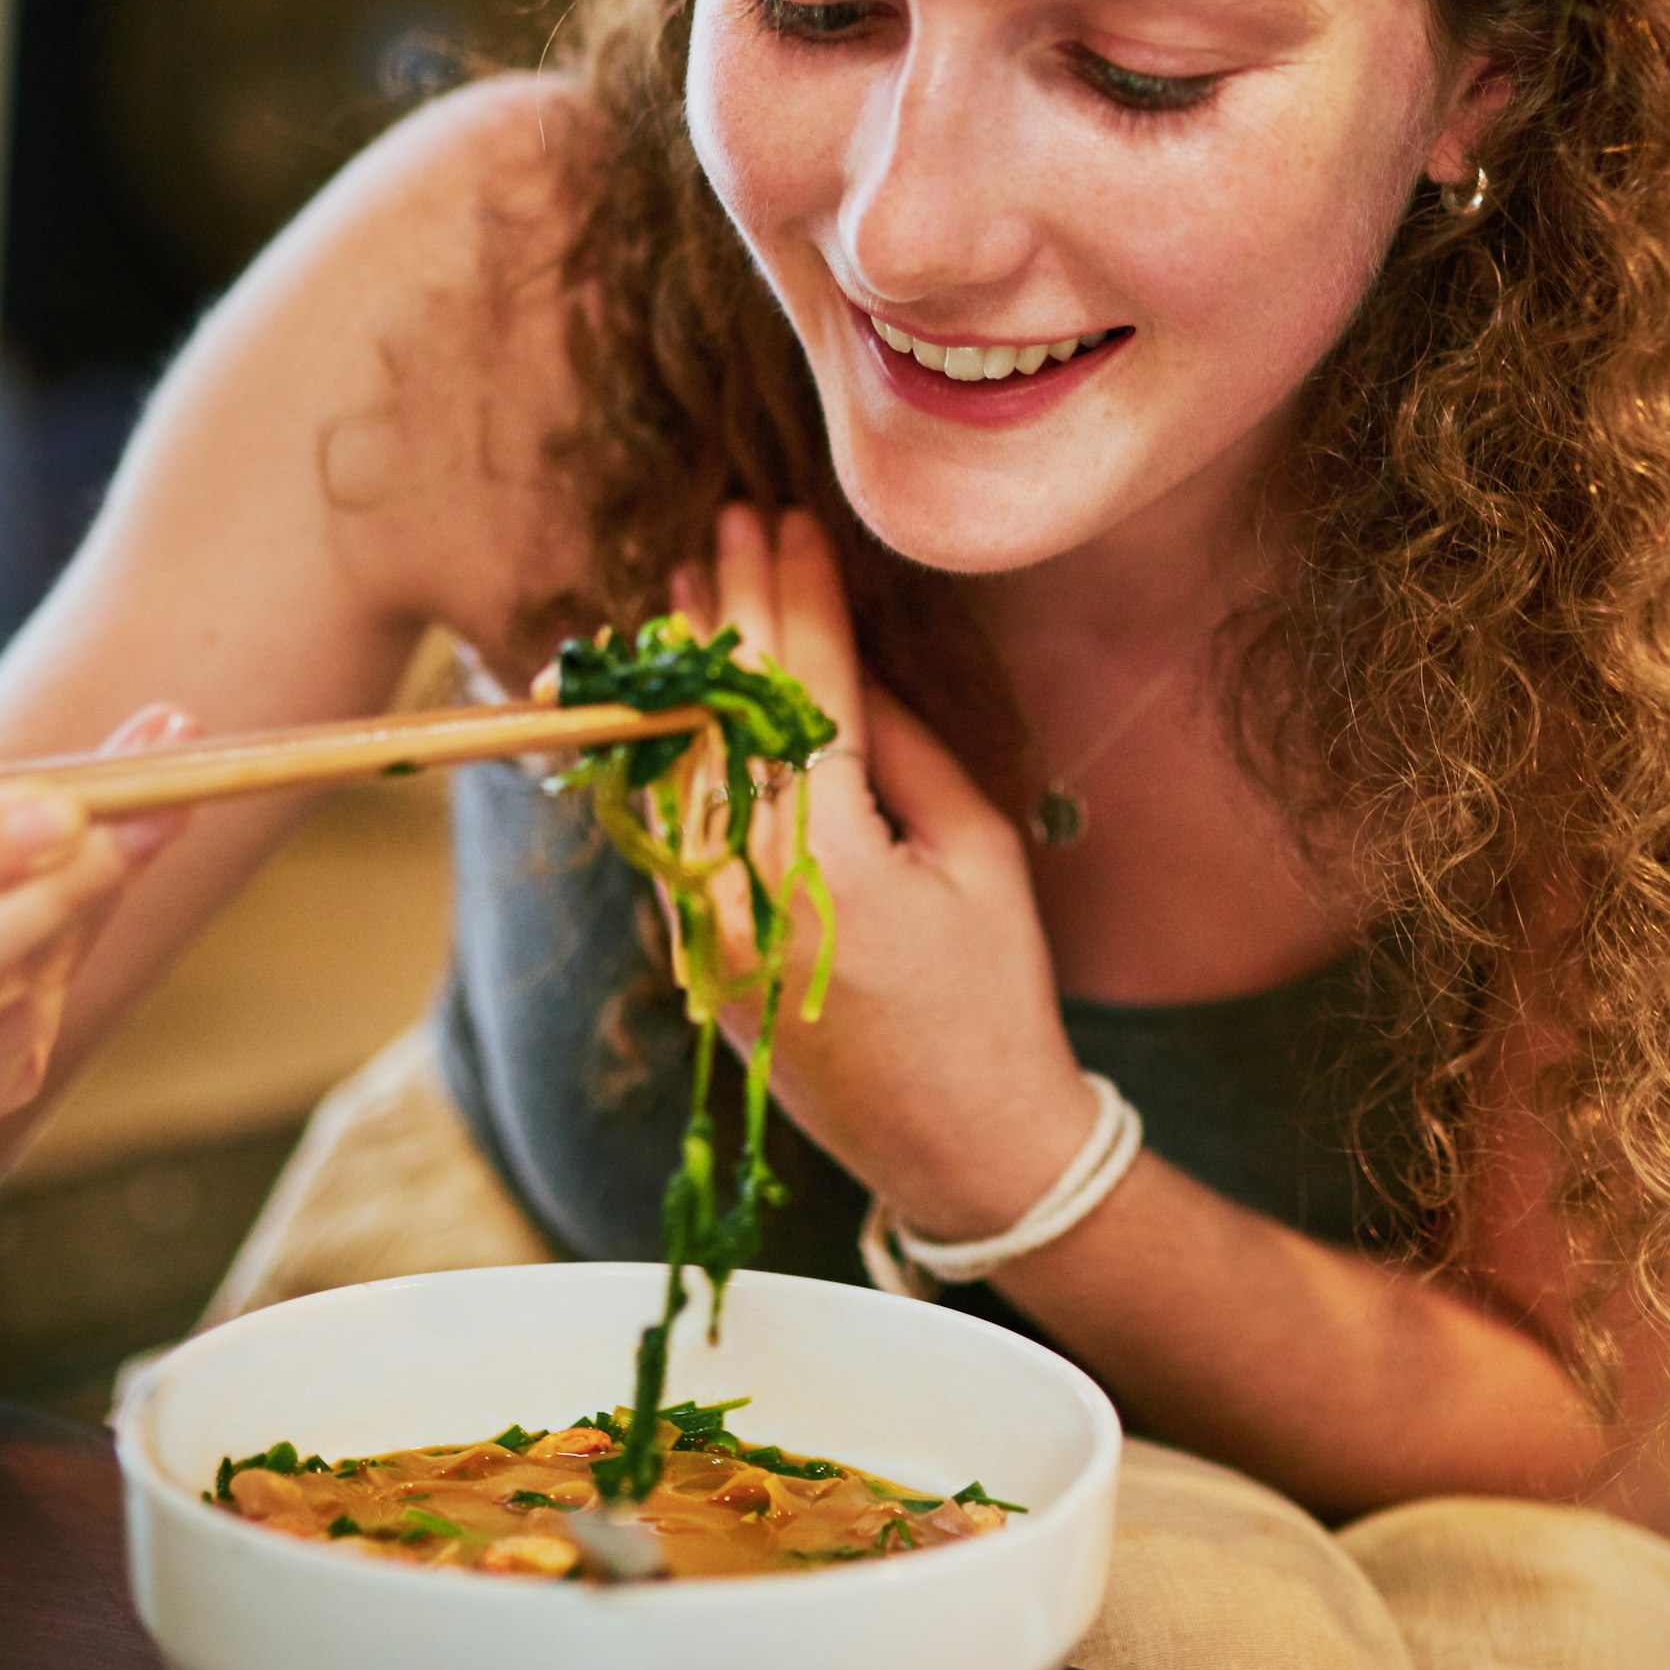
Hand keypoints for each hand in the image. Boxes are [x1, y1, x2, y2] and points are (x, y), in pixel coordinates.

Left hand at [687, 506, 1101, 1240]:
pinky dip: (674, 753)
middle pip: (724, 717)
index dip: (797, 598)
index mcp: (833, 862)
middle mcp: (750, 893)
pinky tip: (679, 697)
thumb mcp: (980, 857)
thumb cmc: (995, 1001)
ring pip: (679, 768)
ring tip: (686, 589)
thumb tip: (855, 666)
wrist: (961, 1148)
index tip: (790, 522)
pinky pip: (673, 832)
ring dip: (684, 674)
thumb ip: (911, 752)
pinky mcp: (697, 958)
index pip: (804, 693)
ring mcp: (710, 929)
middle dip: (729, 610)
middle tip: (727, 524)